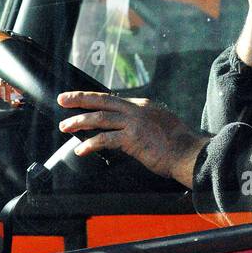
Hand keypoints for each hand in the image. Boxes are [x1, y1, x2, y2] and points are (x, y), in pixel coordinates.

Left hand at [56, 91, 206, 187]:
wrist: (189, 153)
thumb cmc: (178, 144)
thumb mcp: (162, 124)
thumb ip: (146, 122)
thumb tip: (133, 128)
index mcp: (143, 106)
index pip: (113, 100)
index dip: (95, 99)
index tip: (82, 100)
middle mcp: (137, 109)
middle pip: (102, 101)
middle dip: (80, 99)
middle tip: (63, 99)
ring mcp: (134, 123)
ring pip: (100, 118)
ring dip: (79, 121)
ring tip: (65, 126)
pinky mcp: (132, 138)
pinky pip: (105, 139)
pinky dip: (91, 144)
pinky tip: (81, 150)